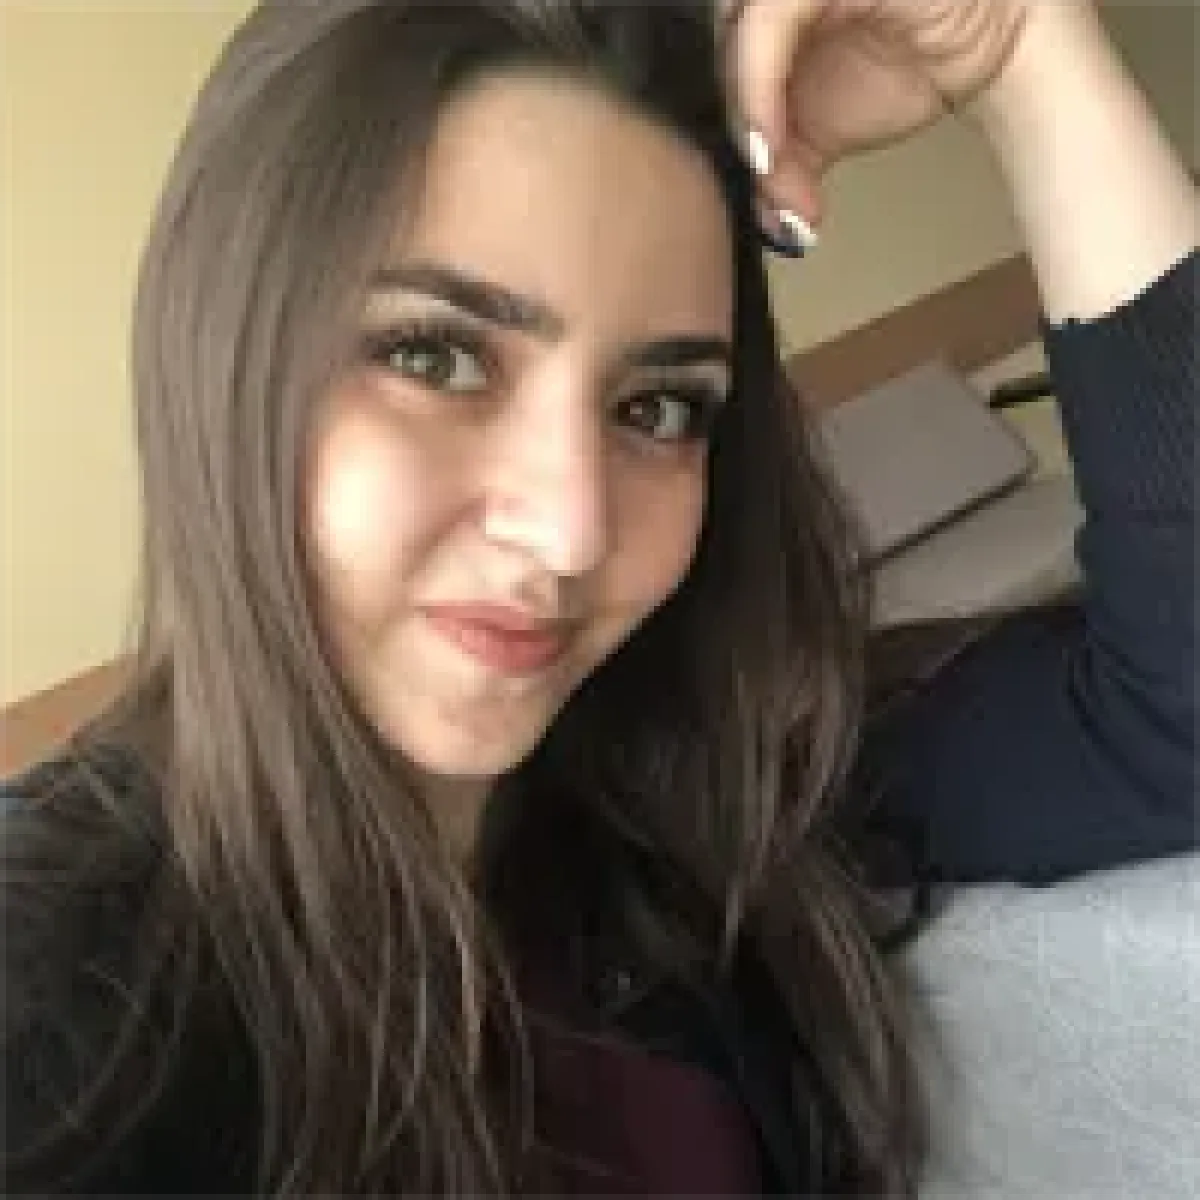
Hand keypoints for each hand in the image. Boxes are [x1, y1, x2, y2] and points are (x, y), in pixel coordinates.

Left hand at [719, 0, 1037, 236]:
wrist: (994, 45)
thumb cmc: (912, 64)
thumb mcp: (827, 132)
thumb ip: (785, 170)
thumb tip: (773, 223)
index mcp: (764, 20)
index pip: (713, 69)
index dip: (720, 127)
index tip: (744, 180)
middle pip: (715, 50)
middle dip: (733, 125)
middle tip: (763, 179)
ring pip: (733, 30)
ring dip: (744, 108)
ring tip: (771, 163)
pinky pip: (770, 18)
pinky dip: (759, 82)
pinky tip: (771, 134)